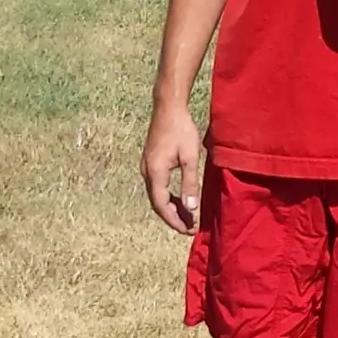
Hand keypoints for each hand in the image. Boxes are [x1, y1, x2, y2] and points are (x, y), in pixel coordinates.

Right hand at [141, 100, 204, 234]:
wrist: (168, 107)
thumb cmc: (181, 129)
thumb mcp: (190, 157)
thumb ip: (190, 184)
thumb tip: (191, 208)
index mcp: (155, 172)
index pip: (162, 205)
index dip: (175, 220)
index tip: (188, 230)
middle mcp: (146, 172)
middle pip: (157, 203)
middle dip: (173, 217)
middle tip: (190, 227)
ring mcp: (146, 167)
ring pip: (156, 196)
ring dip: (171, 208)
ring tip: (188, 217)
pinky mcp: (150, 163)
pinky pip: (157, 187)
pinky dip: (168, 197)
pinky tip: (180, 200)